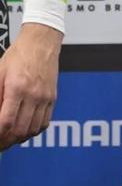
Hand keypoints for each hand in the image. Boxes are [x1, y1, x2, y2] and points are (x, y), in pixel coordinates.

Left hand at [0, 22, 63, 149]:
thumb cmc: (18, 56)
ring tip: (8, 140)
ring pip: (33, 129)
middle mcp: (34, 95)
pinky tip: (23, 131)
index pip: (6, 122)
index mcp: (17, 88)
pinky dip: (33, 131)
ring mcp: (45, 97)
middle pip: (20, 129)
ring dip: (19, 138)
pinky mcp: (52, 98)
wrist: (41, 44)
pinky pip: (45, 122)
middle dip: (6, 141)